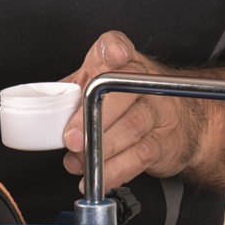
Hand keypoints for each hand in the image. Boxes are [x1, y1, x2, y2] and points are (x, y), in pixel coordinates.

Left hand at [60, 32, 204, 190]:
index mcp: (121, 62)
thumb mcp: (101, 86)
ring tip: (78, 162)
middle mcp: (143, 81)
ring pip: (131, 127)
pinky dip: (114, 171)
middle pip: (120, 94)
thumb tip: (42, 110)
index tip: (114, 54)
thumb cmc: (130, 102)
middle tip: (71, 139)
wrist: (182, 123)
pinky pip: (139, 157)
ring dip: (99, 150)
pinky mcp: (164, 141)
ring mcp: (158, 110)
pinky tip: (97, 178)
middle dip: (92, 119)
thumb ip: (73, 91)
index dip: (114, 50)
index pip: (116, 46)